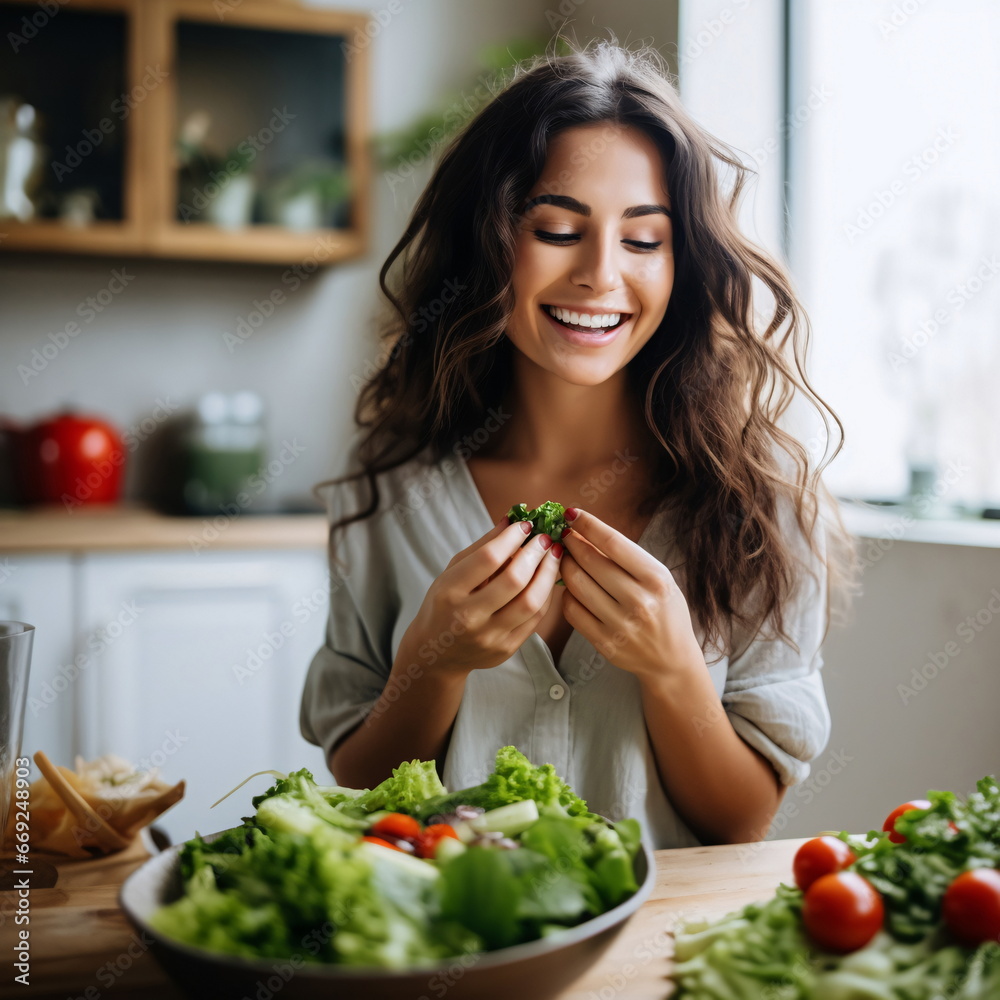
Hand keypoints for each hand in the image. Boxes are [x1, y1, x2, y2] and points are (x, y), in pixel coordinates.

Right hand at [399, 516, 564, 675]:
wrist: (437, 654)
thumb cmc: (444, 604)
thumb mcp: (451, 573)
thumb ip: (481, 547)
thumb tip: (511, 520)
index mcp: (450, 593)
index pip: (488, 559)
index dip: (511, 538)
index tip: (525, 525)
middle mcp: (469, 618)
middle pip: (514, 580)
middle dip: (536, 553)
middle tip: (545, 538)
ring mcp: (489, 637)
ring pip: (531, 602)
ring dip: (548, 574)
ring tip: (554, 556)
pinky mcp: (506, 650)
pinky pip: (536, 619)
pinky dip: (545, 594)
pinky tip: (547, 578)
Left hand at [558, 508, 701, 680]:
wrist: (672, 659)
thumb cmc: (665, 610)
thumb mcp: (659, 578)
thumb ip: (627, 558)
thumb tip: (586, 532)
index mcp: (656, 579)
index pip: (613, 543)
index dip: (587, 525)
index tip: (572, 514)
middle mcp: (639, 601)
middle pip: (590, 561)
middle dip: (571, 543)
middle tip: (564, 536)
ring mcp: (620, 624)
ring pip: (576, 585)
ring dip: (565, 566)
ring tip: (565, 559)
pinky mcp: (605, 643)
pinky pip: (572, 611)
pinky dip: (567, 595)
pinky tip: (571, 588)